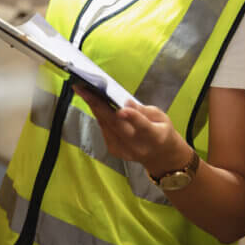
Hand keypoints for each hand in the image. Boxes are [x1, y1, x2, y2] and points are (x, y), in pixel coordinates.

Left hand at [72, 82, 189, 176]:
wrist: (158, 155)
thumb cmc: (161, 131)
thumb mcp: (161, 117)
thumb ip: (143, 111)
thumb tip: (127, 103)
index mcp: (154, 137)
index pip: (142, 126)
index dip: (132, 118)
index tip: (121, 109)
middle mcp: (137, 146)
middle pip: (116, 125)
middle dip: (98, 105)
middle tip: (84, 89)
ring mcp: (124, 150)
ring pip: (105, 126)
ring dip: (93, 107)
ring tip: (83, 90)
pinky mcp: (114, 150)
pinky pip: (104, 129)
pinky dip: (98, 115)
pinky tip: (93, 103)